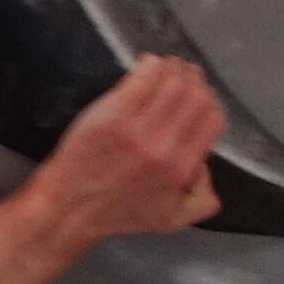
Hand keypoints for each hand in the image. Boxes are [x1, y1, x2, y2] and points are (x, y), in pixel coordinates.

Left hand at [42, 55, 223, 247]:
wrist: (70, 208)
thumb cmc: (118, 213)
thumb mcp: (171, 219)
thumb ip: (203, 199)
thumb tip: (207, 165)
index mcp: (182, 169)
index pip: (213, 119)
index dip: (210, 101)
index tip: (199, 95)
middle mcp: (165, 148)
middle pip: (196, 96)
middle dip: (194, 80)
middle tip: (184, 74)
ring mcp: (138, 129)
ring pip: (173, 82)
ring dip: (174, 68)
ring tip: (166, 67)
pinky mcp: (112, 114)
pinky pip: (143, 77)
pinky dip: (150, 65)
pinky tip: (147, 64)